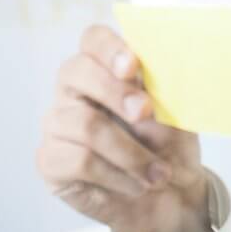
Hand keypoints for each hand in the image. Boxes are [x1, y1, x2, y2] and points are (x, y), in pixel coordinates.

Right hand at [37, 25, 211, 231]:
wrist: (172, 192)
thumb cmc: (171, 141)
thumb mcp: (178, 110)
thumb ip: (167, 83)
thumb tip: (172, 58)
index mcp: (107, 66)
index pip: (94, 39)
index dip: (109, 48)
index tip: (132, 66)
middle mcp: (76, 89)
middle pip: (77, 71)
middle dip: (116, 92)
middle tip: (145, 112)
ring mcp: (58, 122)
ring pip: (85, 124)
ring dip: (130, 152)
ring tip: (159, 173)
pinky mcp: (51, 159)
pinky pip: (79, 160)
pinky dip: (117, 175)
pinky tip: (137, 184)